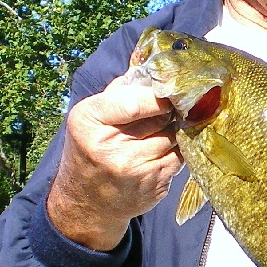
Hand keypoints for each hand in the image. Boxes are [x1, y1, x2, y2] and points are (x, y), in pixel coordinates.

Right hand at [46, 68, 183, 250]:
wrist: (86, 202)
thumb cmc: (89, 150)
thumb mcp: (90, 115)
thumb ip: (120, 90)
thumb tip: (154, 64)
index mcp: (90, 123)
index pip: (133, 102)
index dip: (157, 95)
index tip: (168, 89)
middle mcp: (112, 150)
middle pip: (160, 119)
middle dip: (169, 110)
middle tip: (173, 105)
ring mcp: (136, 172)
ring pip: (174, 138)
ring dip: (175, 130)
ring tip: (166, 127)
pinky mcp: (155, 187)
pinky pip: (180, 158)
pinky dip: (177, 150)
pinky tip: (164, 149)